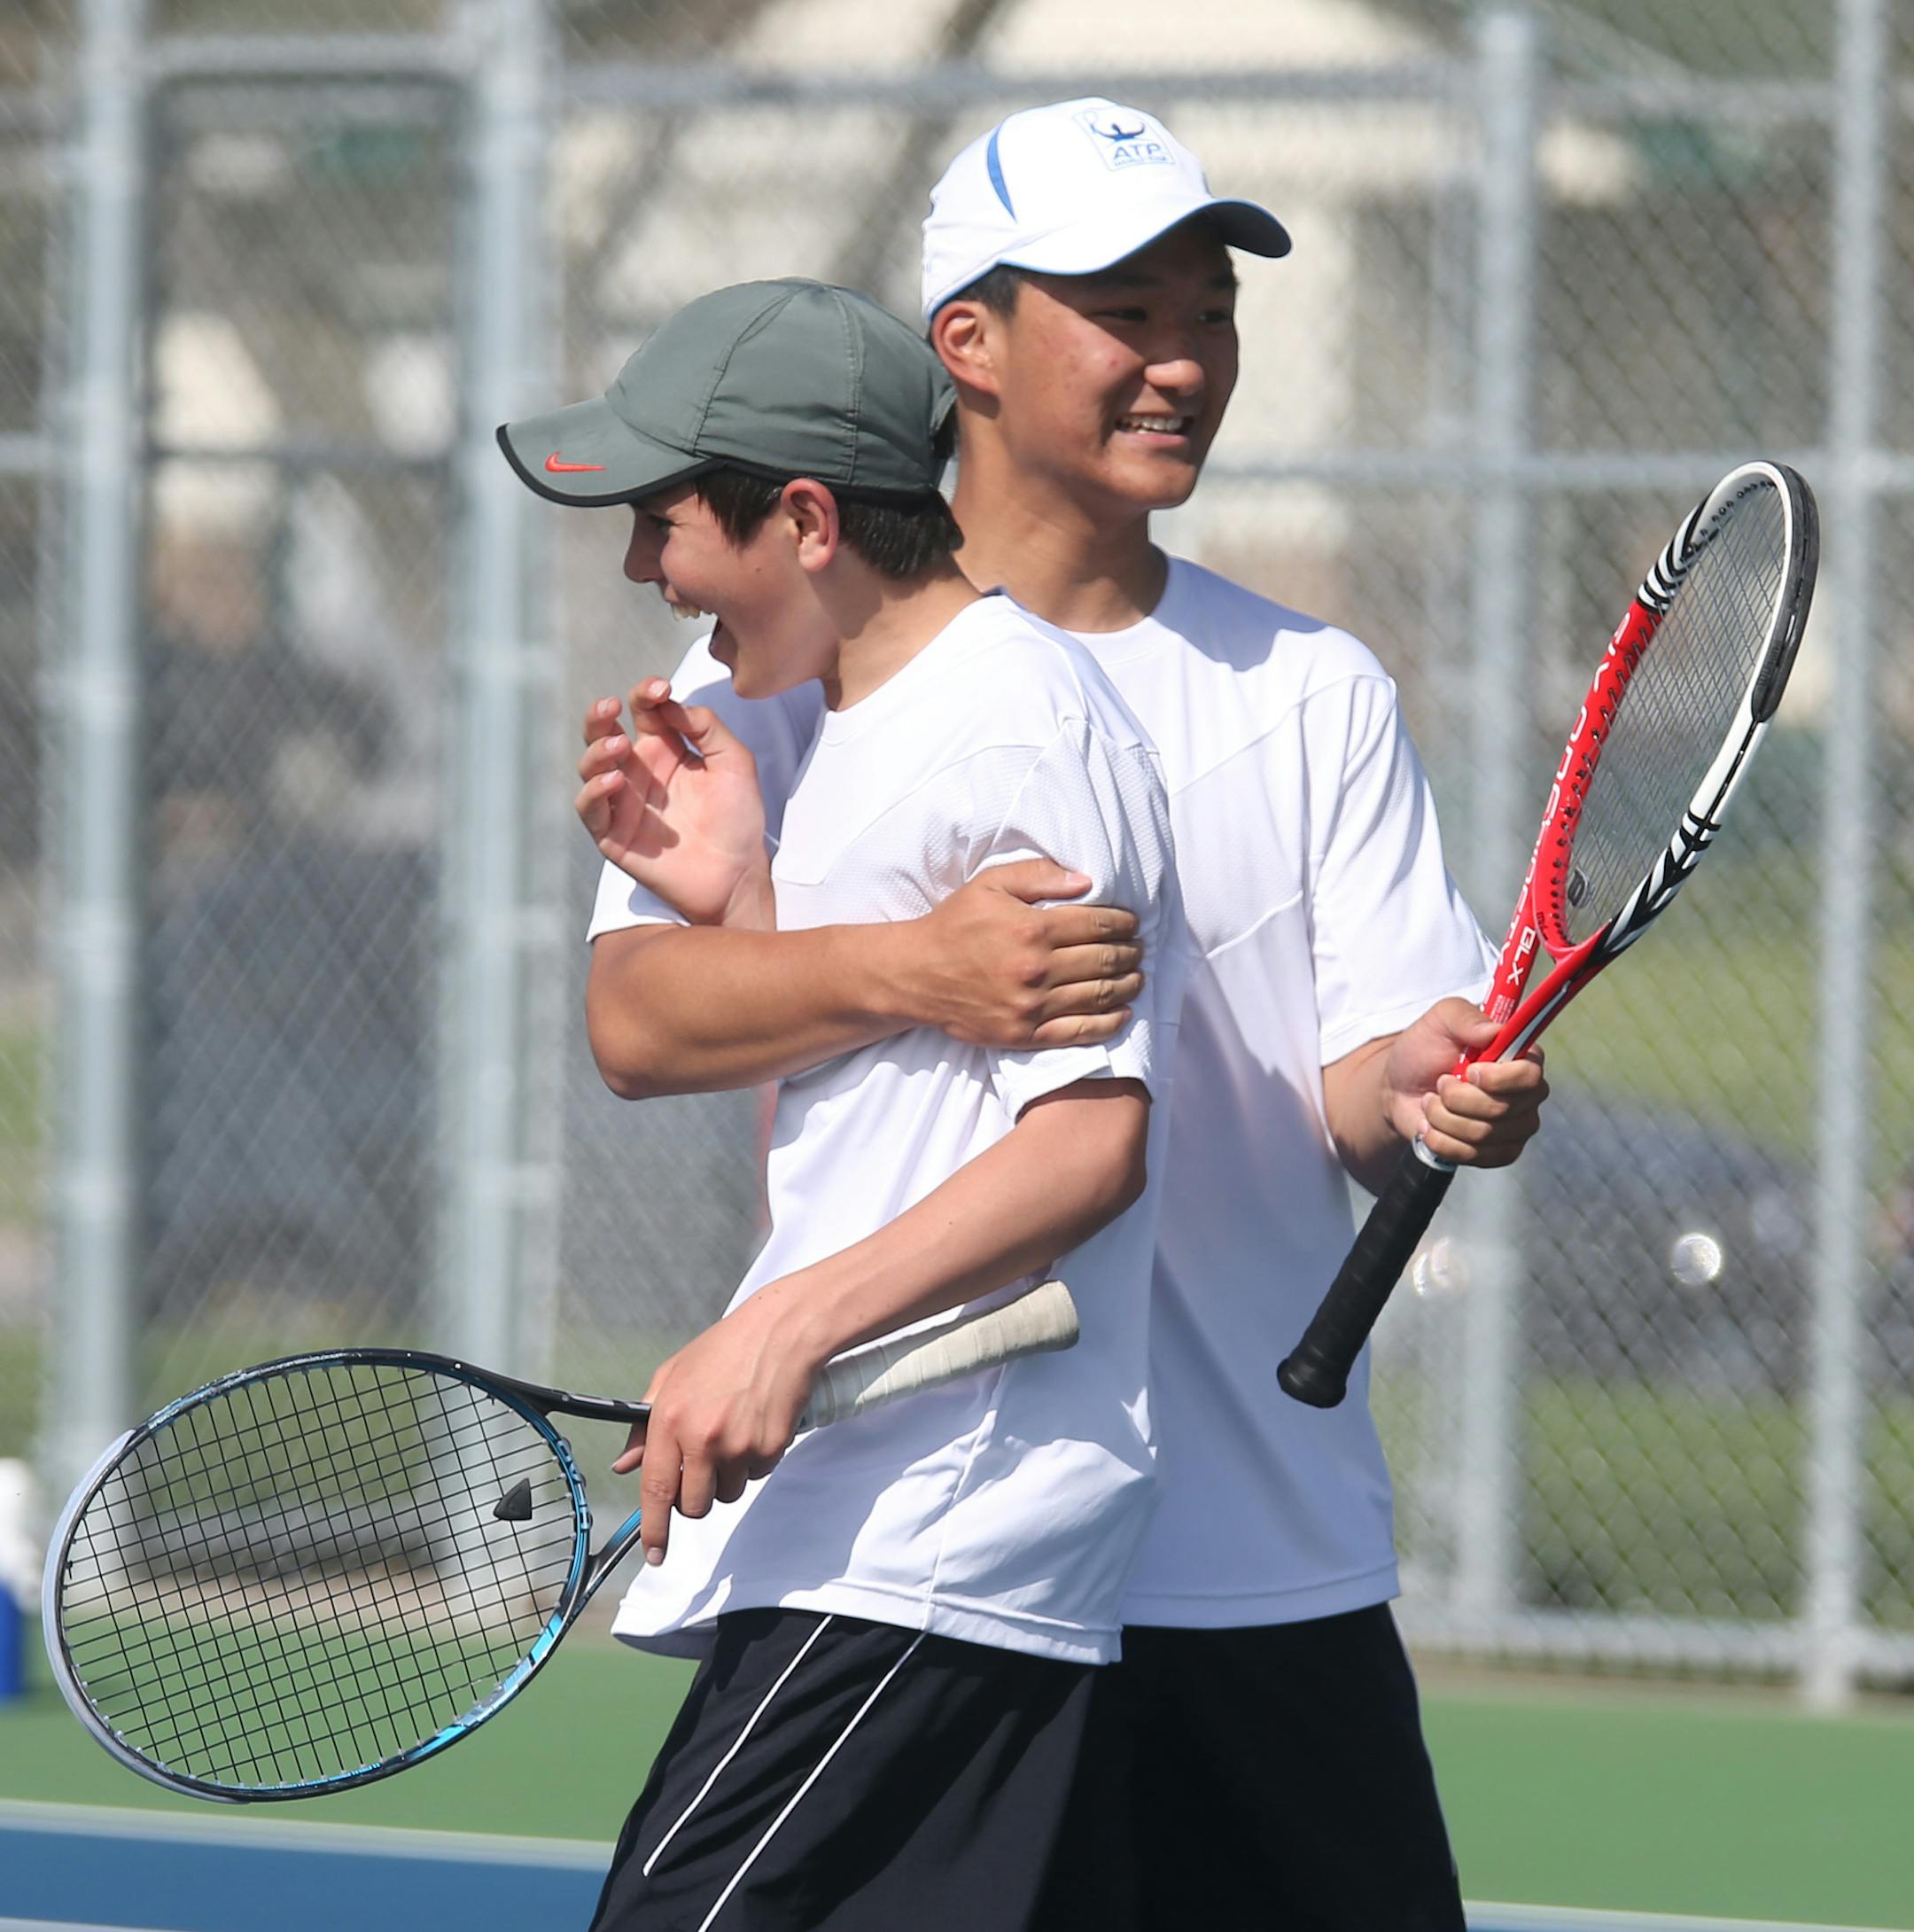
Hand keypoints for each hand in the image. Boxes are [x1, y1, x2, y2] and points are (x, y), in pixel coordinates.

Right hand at [575, 681, 771, 927]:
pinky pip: (590, 809)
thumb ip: (707, 727)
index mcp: (666, 750)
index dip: (646, 693)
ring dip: (596, 751)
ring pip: (590, 767)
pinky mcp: (614, 835)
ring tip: (619, 746)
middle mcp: (639, 772)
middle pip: (603, 734)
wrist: (739, 873)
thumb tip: (672, 703)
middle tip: (610, 706)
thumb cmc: (738, 819)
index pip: (644, 711)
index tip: (662, 687)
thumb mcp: (734, 763)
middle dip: (599, 716)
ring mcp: (623, 803)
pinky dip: (595, 791)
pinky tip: (614, 780)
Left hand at [610, 1286, 820, 1566]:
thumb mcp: (671, 1376)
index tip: (653, 1553)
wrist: (781, 1333)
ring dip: (727, 1477)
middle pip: (693, 1505)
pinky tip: (755, 1424)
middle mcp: (702, 1437)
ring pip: (727, 1494)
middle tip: (703, 1464)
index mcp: (670, 1419)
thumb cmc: (725, 1350)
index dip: (652, 1528)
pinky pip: (756, 1475)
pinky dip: (754, 1460)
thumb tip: (625, 1465)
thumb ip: (644, 1425)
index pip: (654, 1489)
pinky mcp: (770, 1447)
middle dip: (695, 1497)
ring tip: (733, 1433)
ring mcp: (739, 1445)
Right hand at [906, 860, 1143, 1047]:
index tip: (1132, 923)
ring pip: (1098, 995)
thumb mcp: (989, 885)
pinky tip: (1122, 1014)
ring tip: (1136, 977)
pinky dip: (1108, 1023)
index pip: (1098, 924)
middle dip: (1130, 953)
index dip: (1123, 923)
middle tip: (1138, 949)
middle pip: (1104, 959)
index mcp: (1031, 928)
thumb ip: (1038, 876)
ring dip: (1126, 985)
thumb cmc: (954, 925)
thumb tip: (1086, 880)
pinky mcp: (1024, 1034)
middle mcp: (1035, 968)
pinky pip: (1078, 1031)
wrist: (916, 975)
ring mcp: (1031, 1005)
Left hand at [1379, 996, 1548, 1167]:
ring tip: (1431, 1102)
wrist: (1400, 1088)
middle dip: (1457, 1098)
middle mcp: (1528, 1095)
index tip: (1470, 1071)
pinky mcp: (1499, 1152)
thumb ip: (1465, 1016)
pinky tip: (1431, 1126)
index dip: (1498, 1079)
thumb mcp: (1439, 1020)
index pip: (1530, 1076)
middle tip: (1440, 1083)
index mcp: (1523, 1058)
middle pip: (1502, 1110)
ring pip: (1482, 1135)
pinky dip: (1441, 1140)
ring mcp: (1516, 1127)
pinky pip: (1473, 1156)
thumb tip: (1495, 1030)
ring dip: (1443, 1117)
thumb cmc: (1425, 1050)